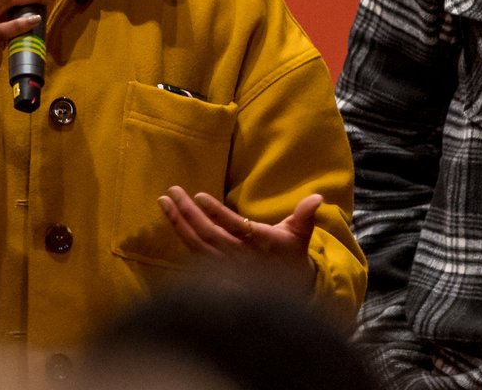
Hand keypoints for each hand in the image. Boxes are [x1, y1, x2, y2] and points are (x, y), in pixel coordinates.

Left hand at [159, 186, 320, 290]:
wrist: (286, 290)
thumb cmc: (290, 255)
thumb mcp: (300, 235)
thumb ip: (305, 216)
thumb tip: (317, 198)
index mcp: (260, 244)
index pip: (236, 228)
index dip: (218, 214)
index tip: (200, 197)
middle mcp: (239, 256)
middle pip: (208, 234)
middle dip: (188, 212)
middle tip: (172, 191)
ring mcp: (225, 264)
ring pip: (196, 244)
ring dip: (178, 222)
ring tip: (164, 201)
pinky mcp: (215, 269)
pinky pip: (194, 252)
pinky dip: (181, 236)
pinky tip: (170, 219)